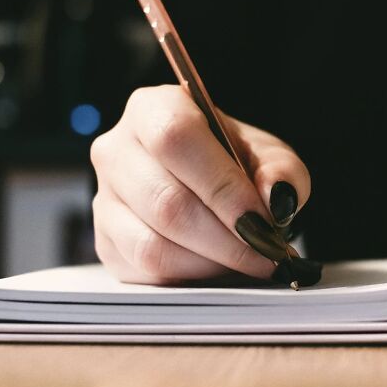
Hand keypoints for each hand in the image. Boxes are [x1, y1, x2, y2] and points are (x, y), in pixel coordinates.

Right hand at [90, 85, 310, 284]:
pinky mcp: (105, 242)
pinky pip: (145, 271)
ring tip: (249, 261)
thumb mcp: (271, 157)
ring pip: (152, 244)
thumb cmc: (237, 164)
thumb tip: (275, 198)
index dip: (221, 186)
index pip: (175, 140)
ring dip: (211, 262)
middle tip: (268, 253)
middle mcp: (116, 150)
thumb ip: (282, 172)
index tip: (262, 221)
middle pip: (166, 202)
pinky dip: (191, 276)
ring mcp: (104, 199)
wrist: (210, 186)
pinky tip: (219, 267)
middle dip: (227, 238)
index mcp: (154, 109)